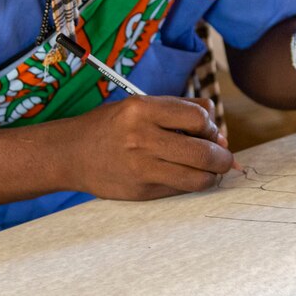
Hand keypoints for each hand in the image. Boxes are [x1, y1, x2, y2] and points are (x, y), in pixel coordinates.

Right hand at [58, 96, 233, 200]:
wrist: (71, 153)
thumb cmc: (111, 125)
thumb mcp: (140, 104)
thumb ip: (181, 111)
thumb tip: (220, 133)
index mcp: (142, 109)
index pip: (199, 117)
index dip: (211, 126)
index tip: (209, 131)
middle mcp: (142, 138)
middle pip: (203, 152)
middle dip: (223, 157)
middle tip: (224, 158)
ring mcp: (141, 168)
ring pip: (198, 178)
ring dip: (212, 175)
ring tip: (209, 170)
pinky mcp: (141, 191)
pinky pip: (181, 189)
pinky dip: (192, 184)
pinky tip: (187, 176)